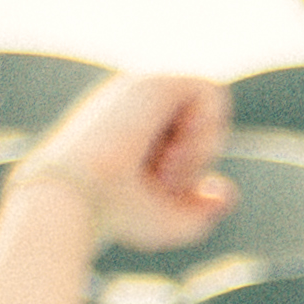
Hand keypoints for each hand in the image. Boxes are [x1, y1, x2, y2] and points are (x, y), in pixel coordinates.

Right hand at [14, 67, 234, 246]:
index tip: (167, 186)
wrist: (79, 198)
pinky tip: (176, 147)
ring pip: (209, 105)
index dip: (194, 165)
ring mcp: (142, 88)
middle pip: (202, 121)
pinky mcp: (152, 81)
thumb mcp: (170, 222)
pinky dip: (207, 128)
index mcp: (132, 126)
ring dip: (201, 146)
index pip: (189, 136)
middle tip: (163, 178)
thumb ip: (203, 209)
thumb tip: (224, 190)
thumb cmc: (115, 214)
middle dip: (198, 158)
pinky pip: (211, 91)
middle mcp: (136, 103)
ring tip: (166, 164)